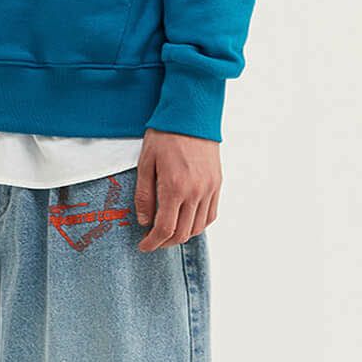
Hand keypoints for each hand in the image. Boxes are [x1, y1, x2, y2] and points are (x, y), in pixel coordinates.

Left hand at [134, 128, 220, 249]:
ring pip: (198, 227)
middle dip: (165, 242)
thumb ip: (144, 196)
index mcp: (174, 187)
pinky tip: (186, 221)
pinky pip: (211, 214)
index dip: (152, 243)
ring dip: (182, 235)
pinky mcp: (217, 183)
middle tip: (152, 241)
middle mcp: (195, 192)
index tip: (143, 246)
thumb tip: (145, 221)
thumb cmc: (164, 135)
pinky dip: (198, 224)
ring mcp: (209, 188)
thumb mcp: (145, 163)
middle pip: (182, 233)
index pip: (165, 229)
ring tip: (168, 232)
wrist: (191, 114)